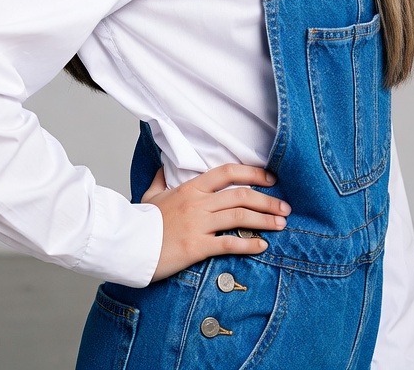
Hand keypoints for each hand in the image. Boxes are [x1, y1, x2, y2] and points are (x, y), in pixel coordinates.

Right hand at [143, 163, 290, 282]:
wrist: (128, 244)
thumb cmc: (140, 221)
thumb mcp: (150, 195)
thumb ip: (161, 180)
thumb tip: (163, 167)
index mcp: (191, 187)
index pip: (228, 172)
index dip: (252, 173)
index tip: (270, 179)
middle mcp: (198, 203)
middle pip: (241, 195)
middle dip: (267, 200)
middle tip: (284, 208)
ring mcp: (198, 224)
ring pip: (240, 217)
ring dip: (265, 220)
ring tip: (281, 224)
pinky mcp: (197, 246)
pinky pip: (229, 243)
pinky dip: (249, 244)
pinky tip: (262, 245)